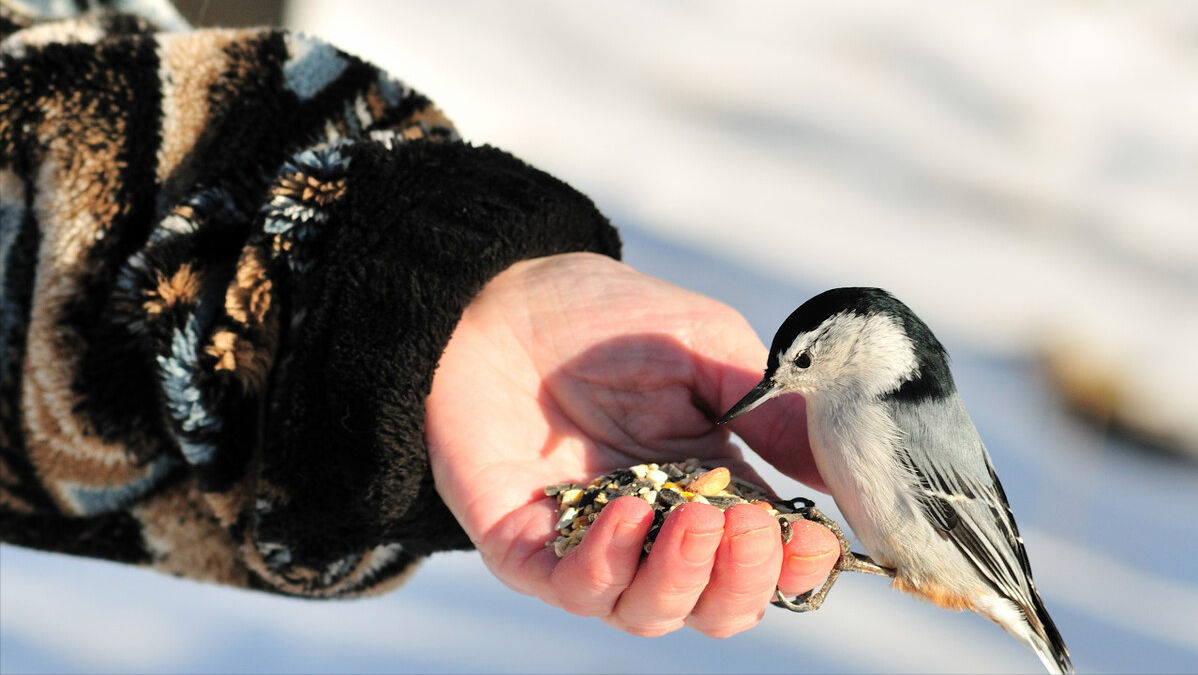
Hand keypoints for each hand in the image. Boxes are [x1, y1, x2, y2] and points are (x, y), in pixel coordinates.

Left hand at [426, 253, 837, 636]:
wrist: (499, 295)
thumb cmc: (608, 317)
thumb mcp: (709, 348)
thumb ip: (771, 410)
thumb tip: (840, 471)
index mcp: (708, 485)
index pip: (763, 560)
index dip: (795, 567)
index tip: (814, 540)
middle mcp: (653, 527)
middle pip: (713, 605)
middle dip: (743, 582)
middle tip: (749, 527)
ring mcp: (589, 540)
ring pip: (649, 612)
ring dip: (683, 578)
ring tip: (696, 519)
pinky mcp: (526, 544)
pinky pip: (572, 586)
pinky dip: (608, 564)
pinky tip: (628, 512)